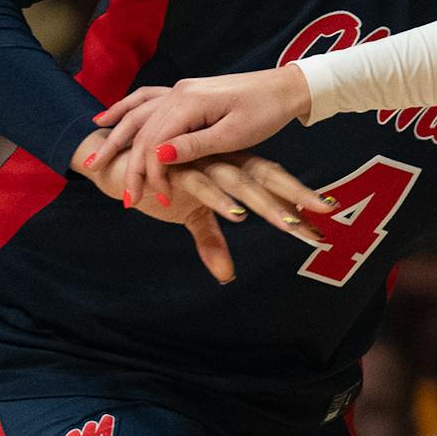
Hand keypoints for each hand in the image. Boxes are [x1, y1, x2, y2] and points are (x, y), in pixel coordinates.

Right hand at [71, 130, 325, 282]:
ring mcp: (199, 159)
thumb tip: (227, 276)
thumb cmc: (158, 184)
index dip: (297, 199)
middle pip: (265, 176)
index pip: (270, 180)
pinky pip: (202, 182)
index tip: (324, 226)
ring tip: (290, 225)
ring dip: (266, 203)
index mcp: (230, 165)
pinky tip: (238, 215)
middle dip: (296, 199)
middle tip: (323, 222)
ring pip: (240, 180)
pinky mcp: (175, 167)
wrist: (112, 162)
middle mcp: (220, 159)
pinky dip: (220, 198)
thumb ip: (210, 241)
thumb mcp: (189, 216)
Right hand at [96, 66, 311, 209]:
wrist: (284, 86)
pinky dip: (121, 111)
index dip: (150, 174)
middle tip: (125, 199)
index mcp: (189, 103)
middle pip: (142, 133)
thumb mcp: (233, 133)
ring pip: (137, 117)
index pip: (156, 142)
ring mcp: (179, 90)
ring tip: (94, 166)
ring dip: (116, 141)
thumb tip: (158, 155)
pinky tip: (101, 120)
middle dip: (130, 167)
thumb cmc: (265, 113)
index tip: (153, 201)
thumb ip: (194, 145)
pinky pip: (143, 101)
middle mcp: (178, 93)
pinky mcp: (184, 92)